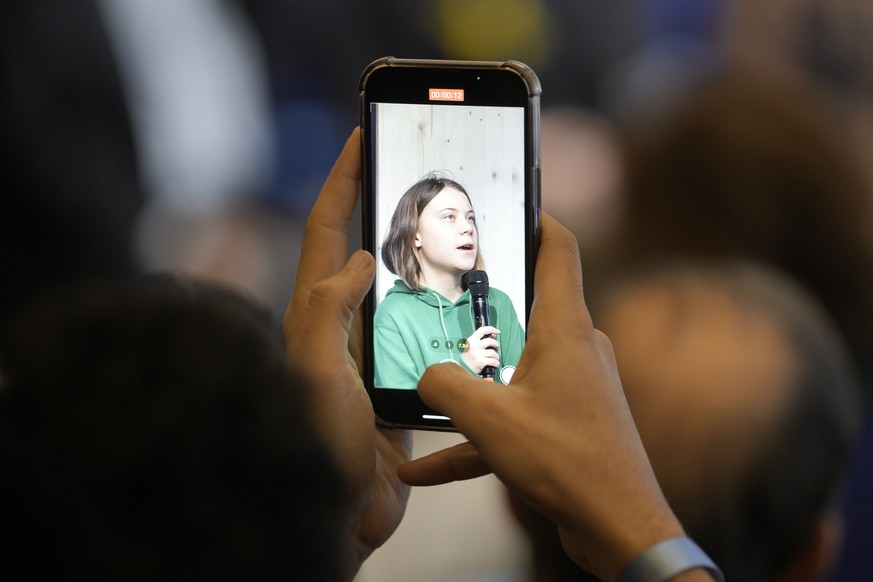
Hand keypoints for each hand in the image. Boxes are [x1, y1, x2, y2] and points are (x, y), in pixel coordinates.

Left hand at [284, 128, 410, 578]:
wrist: (335, 515)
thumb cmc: (319, 447)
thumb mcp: (316, 372)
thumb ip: (328, 311)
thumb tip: (357, 258)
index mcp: (317, 313)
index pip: (326, 230)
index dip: (341, 180)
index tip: (360, 136)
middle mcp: (340, 326)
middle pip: (361, 248)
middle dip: (382, 205)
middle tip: (417, 174)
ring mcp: (368, 353)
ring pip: (397, 288)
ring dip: (420, 256)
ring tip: (455, 228)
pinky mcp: (394, 381)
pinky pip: (418, 332)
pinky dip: (440, 310)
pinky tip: (469, 303)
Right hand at [398, 215, 686, 580]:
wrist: (618, 527)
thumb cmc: (569, 464)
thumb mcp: (488, 418)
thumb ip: (445, 385)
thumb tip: (426, 376)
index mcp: (565, 330)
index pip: (559, 250)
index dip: (537, 218)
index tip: (513, 201)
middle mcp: (575, 350)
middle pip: (527, 309)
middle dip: (481, 311)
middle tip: (441, 301)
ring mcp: (574, 387)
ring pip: (511, 371)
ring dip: (472, 387)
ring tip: (423, 395)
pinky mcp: (567, 423)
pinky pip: (513, 418)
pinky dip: (477, 437)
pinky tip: (428, 469)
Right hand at [461, 325, 499, 373]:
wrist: (461, 369)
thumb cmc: (467, 358)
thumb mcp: (471, 346)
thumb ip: (481, 341)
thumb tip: (494, 335)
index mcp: (471, 340)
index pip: (482, 330)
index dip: (491, 329)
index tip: (497, 332)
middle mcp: (474, 345)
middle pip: (491, 341)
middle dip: (496, 345)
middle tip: (496, 348)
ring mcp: (478, 354)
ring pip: (493, 352)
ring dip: (496, 356)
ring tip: (495, 359)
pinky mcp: (480, 362)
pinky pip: (493, 361)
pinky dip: (496, 363)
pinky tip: (495, 364)